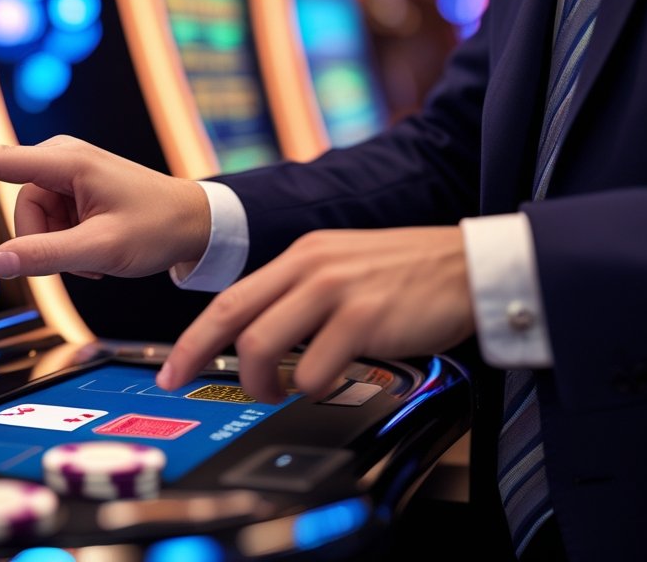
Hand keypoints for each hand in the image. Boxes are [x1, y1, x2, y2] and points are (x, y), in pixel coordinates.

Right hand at [0, 136, 209, 278]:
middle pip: (20, 210)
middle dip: (44, 242)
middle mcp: (61, 158)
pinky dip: (68, 242)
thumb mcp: (102, 250)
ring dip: (58, 246)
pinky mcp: (72, 187)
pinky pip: (49, 222)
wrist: (195, 223)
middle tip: (87, 259)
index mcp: (67, 163)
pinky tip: (97, 246)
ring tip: (97, 254)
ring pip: (32, 222)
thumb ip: (47, 257)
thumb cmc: (156, 228)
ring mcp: (67, 172)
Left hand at [156, 227, 474, 403]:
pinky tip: (326, 381)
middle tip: (190, 383)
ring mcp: (336, 291)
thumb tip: (262, 332)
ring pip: (262, 345)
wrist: (472, 267)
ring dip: (261, 382)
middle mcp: (311, 267)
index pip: (231, 297)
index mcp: (303, 255)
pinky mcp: (364, 319)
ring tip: (276, 391)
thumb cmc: (412, 275)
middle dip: (198, 356)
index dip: (194, 336)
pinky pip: (314, 368)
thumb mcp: (344, 265)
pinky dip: (310, 386)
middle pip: (232, 318)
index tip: (174, 367)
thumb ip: (303, 292)